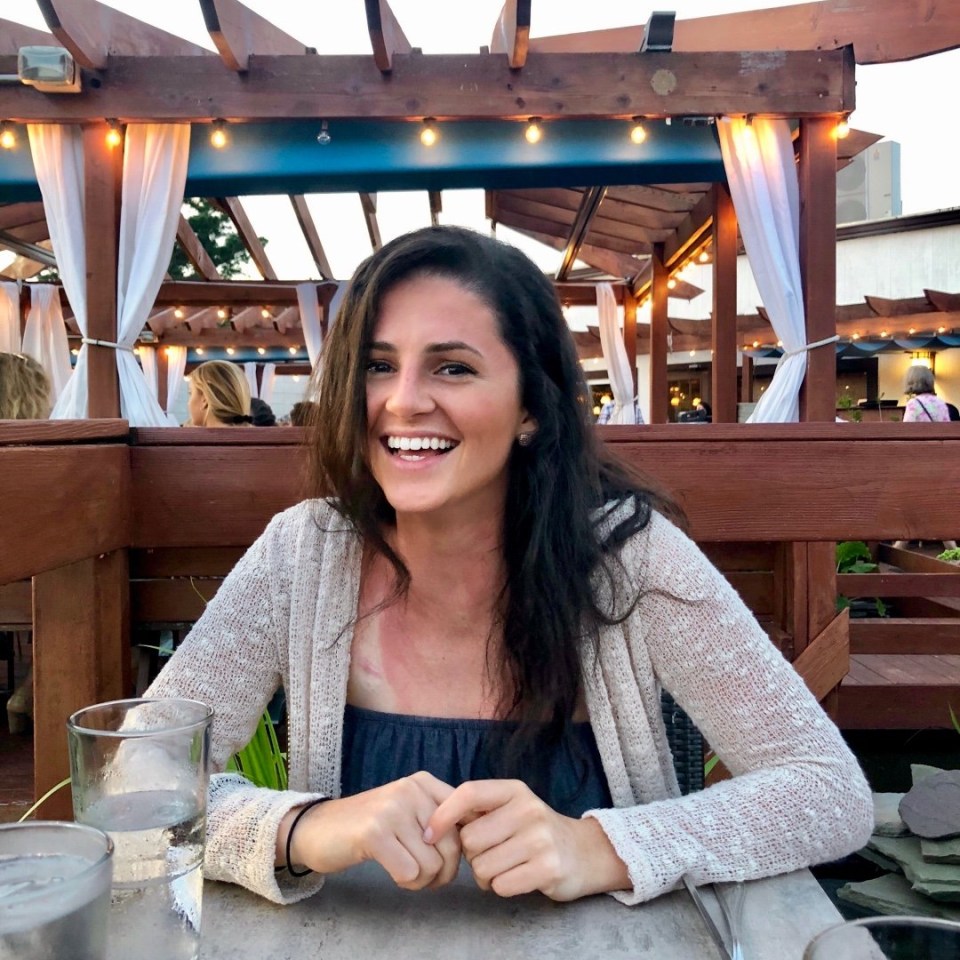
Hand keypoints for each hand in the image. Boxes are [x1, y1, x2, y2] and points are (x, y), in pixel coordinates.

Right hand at [283, 772, 460, 889]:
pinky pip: (410, 873)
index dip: (462, 848)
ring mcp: (392, 809)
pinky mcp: (375, 833)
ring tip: (406, 873)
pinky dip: (405, 883)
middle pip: (453, 846)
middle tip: (427, 879)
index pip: (467, 818)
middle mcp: (411, 789)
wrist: (318, 829)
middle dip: (444, 873)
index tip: (445, 859)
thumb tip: (477, 840)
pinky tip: (393, 874)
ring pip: (432, 864)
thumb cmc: (370, 827)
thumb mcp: (409, 812)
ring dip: (422, 882)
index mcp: (424, 782)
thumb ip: (440, 819)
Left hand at [424, 779, 629, 900]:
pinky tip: (516, 878)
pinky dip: (501, 887)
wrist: (584, 852)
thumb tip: (432, 822)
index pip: (469, 793)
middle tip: (491, 853)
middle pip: (470, 839)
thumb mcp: (511, 808)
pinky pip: (500, 885)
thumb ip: (478, 810)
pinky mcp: (548, 868)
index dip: (443, 814)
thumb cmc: (534, 831)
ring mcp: (540, 839)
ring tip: (505, 867)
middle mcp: (528, 809)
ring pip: (482, 866)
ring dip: (486, 875)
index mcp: (514, 790)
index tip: (428, 833)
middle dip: (472, 854)